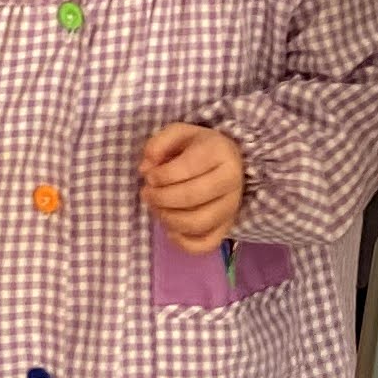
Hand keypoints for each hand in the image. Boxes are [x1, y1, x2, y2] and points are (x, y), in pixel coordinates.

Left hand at [140, 123, 246, 252]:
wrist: (228, 160)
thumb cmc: (199, 147)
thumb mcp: (179, 133)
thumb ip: (158, 144)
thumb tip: (145, 168)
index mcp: (221, 151)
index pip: (187, 168)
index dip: (161, 175)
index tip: (148, 176)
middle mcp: (232, 181)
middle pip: (191, 197)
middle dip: (160, 198)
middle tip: (146, 193)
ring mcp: (232, 207)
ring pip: (197, 223)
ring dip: (168, 219)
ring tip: (156, 208)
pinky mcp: (227, 227)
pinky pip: (206, 244)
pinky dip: (184, 243)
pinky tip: (170, 230)